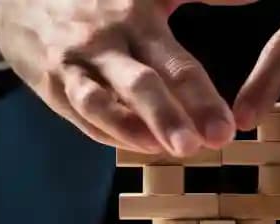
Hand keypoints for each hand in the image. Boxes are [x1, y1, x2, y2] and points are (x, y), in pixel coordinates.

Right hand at [0, 0, 245, 155]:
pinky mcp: (53, 86)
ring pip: (102, 104)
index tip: (227, 128)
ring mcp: (75, 66)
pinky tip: (137, 147)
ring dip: (133, 131)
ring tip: (165, 150)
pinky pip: (81, 116)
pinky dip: (108, 133)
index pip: (174, 62)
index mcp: (135, 16)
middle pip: (141, 84)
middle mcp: (106, 42)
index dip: (202, 97)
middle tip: (203, 144)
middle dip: (171, 116)